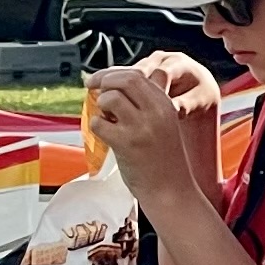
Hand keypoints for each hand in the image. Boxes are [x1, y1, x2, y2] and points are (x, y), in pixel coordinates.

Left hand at [85, 57, 217, 192]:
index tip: (102, 79)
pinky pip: (99, 123)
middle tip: (93, 88)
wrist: (172, 192)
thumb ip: (151, 101)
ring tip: (105, 116)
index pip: (138, 74)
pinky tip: (103, 134)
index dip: (115, 73)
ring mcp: (141, 128)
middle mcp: (156, 112)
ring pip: (111, 97)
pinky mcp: (126, 144)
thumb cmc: (165, 160)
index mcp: (165, 104)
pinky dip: (96, 125)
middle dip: (104, 79)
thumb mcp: (166, 123)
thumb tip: (125, 80)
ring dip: (101, 104)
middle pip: (125, 79)